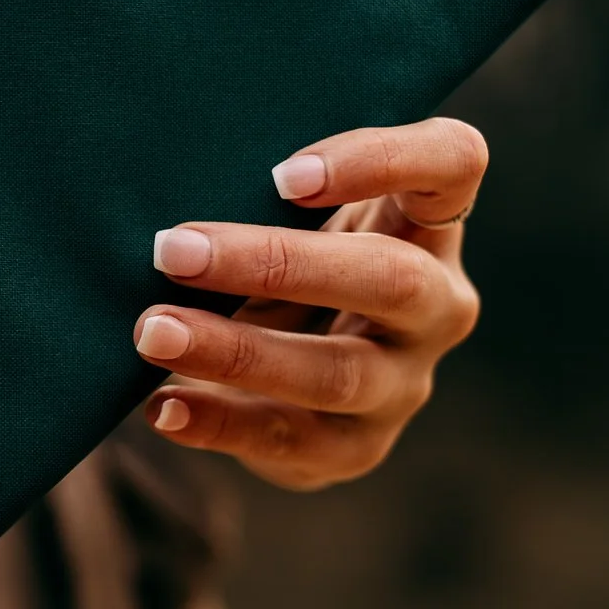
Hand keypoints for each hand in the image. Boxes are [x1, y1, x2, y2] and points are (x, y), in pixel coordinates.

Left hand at [133, 117, 486, 489]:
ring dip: (236, 351)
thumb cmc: (279, 264)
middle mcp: (435, 304)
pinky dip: (218, 422)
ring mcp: (404, 383)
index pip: (453, 164)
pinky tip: (162, 406)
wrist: (277, 376)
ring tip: (154, 332)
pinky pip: (289, 439)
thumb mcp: (288, 220)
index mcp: (426, 222)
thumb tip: (172, 174)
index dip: (384, 161)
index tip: (284, 176)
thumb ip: (265, 195)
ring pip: (338, 372)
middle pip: (391, 278)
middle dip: (275, 263)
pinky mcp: (356, 447)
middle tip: (172, 251)